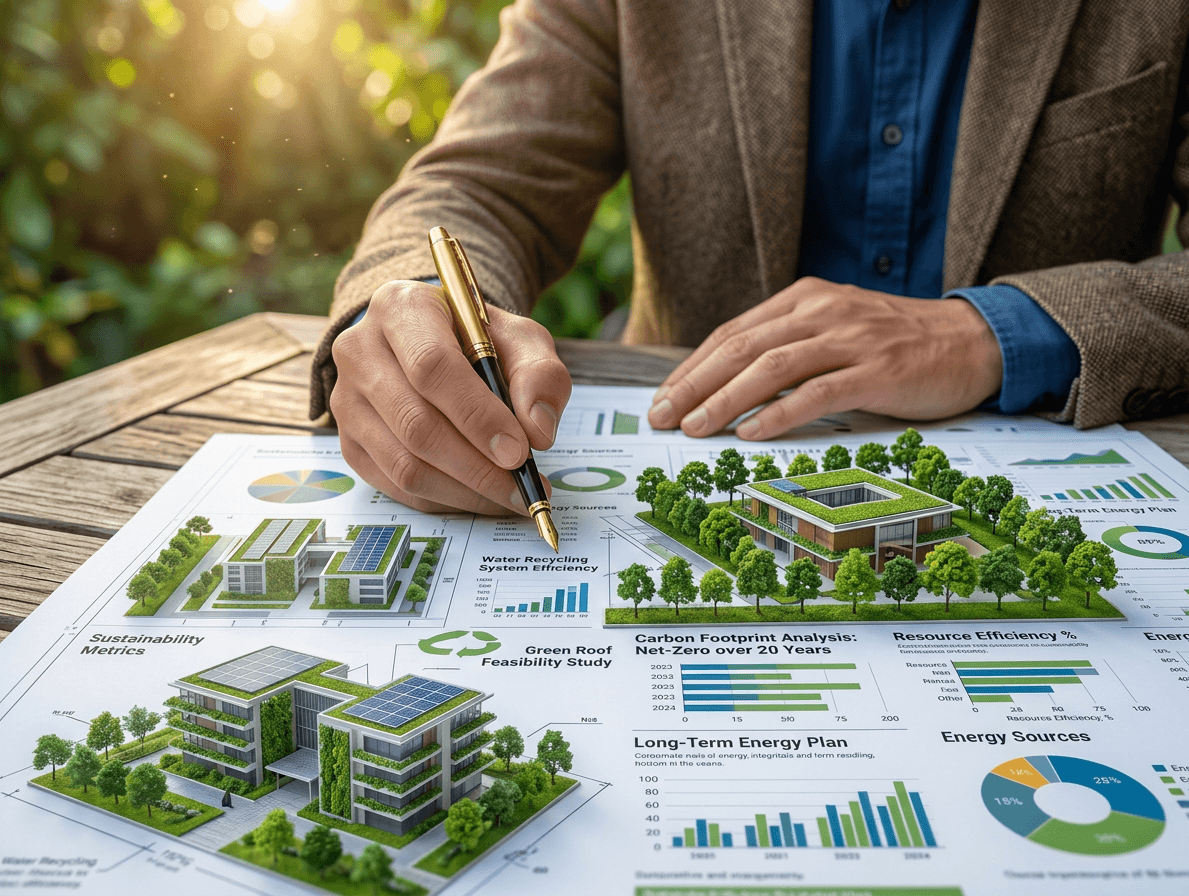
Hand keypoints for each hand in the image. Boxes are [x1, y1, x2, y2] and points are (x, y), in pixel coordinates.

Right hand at [330, 280, 570, 513]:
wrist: (434, 344)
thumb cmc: (479, 340)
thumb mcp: (520, 339)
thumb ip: (539, 375)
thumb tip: (537, 431)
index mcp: (400, 308)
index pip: (431, 367)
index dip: (478, 415)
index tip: (519, 450)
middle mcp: (360, 351)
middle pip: (415, 423)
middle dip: (476, 465)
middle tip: (520, 485)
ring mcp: (347, 401)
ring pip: (404, 464)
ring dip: (464, 490)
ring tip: (509, 496)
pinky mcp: (349, 442)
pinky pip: (396, 485)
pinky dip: (444, 499)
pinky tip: (479, 495)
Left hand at [646, 277, 1001, 438]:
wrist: (973, 340)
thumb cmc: (895, 344)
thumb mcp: (834, 329)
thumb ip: (788, 347)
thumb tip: (727, 386)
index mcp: (804, 298)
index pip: (732, 333)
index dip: (692, 368)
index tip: (663, 399)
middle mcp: (822, 310)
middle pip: (742, 348)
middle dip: (694, 385)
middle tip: (662, 418)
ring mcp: (851, 338)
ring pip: (772, 367)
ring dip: (726, 401)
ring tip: (695, 429)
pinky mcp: (878, 369)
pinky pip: (819, 391)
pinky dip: (780, 413)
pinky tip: (751, 433)